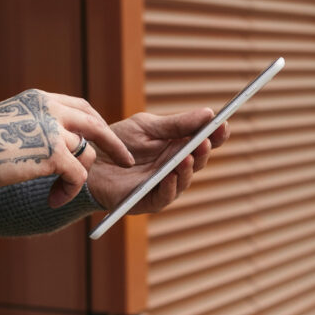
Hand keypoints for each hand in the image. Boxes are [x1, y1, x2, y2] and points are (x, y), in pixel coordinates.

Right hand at [0, 89, 133, 206]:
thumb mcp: (8, 124)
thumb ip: (34, 126)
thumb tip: (53, 142)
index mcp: (39, 99)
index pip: (80, 107)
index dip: (95, 123)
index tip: (104, 138)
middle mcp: (49, 109)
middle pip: (95, 125)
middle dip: (114, 144)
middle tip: (127, 160)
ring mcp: (53, 130)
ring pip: (86, 155)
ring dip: (77, 178)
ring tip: (59, 192)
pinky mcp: (53, 154)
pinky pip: (77, 177)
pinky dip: (69, 191)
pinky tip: (54, 200)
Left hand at [87, 108, 229, 213]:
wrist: (90, 161)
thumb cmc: (118, 143)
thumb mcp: (147, 127)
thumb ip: (176, 123)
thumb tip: (209, 113)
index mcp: (178, 147)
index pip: (204, 141)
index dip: (216, 135)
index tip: (224, 124)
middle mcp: (175, 167)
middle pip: (198, 161)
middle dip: (203, 151)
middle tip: (205, 141)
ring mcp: (164, 185)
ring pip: (184, 180)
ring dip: (188, 169)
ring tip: (188, 158)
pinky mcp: (149, 201)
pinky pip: (164, 196)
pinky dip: (169, 186)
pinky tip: (171, 176)